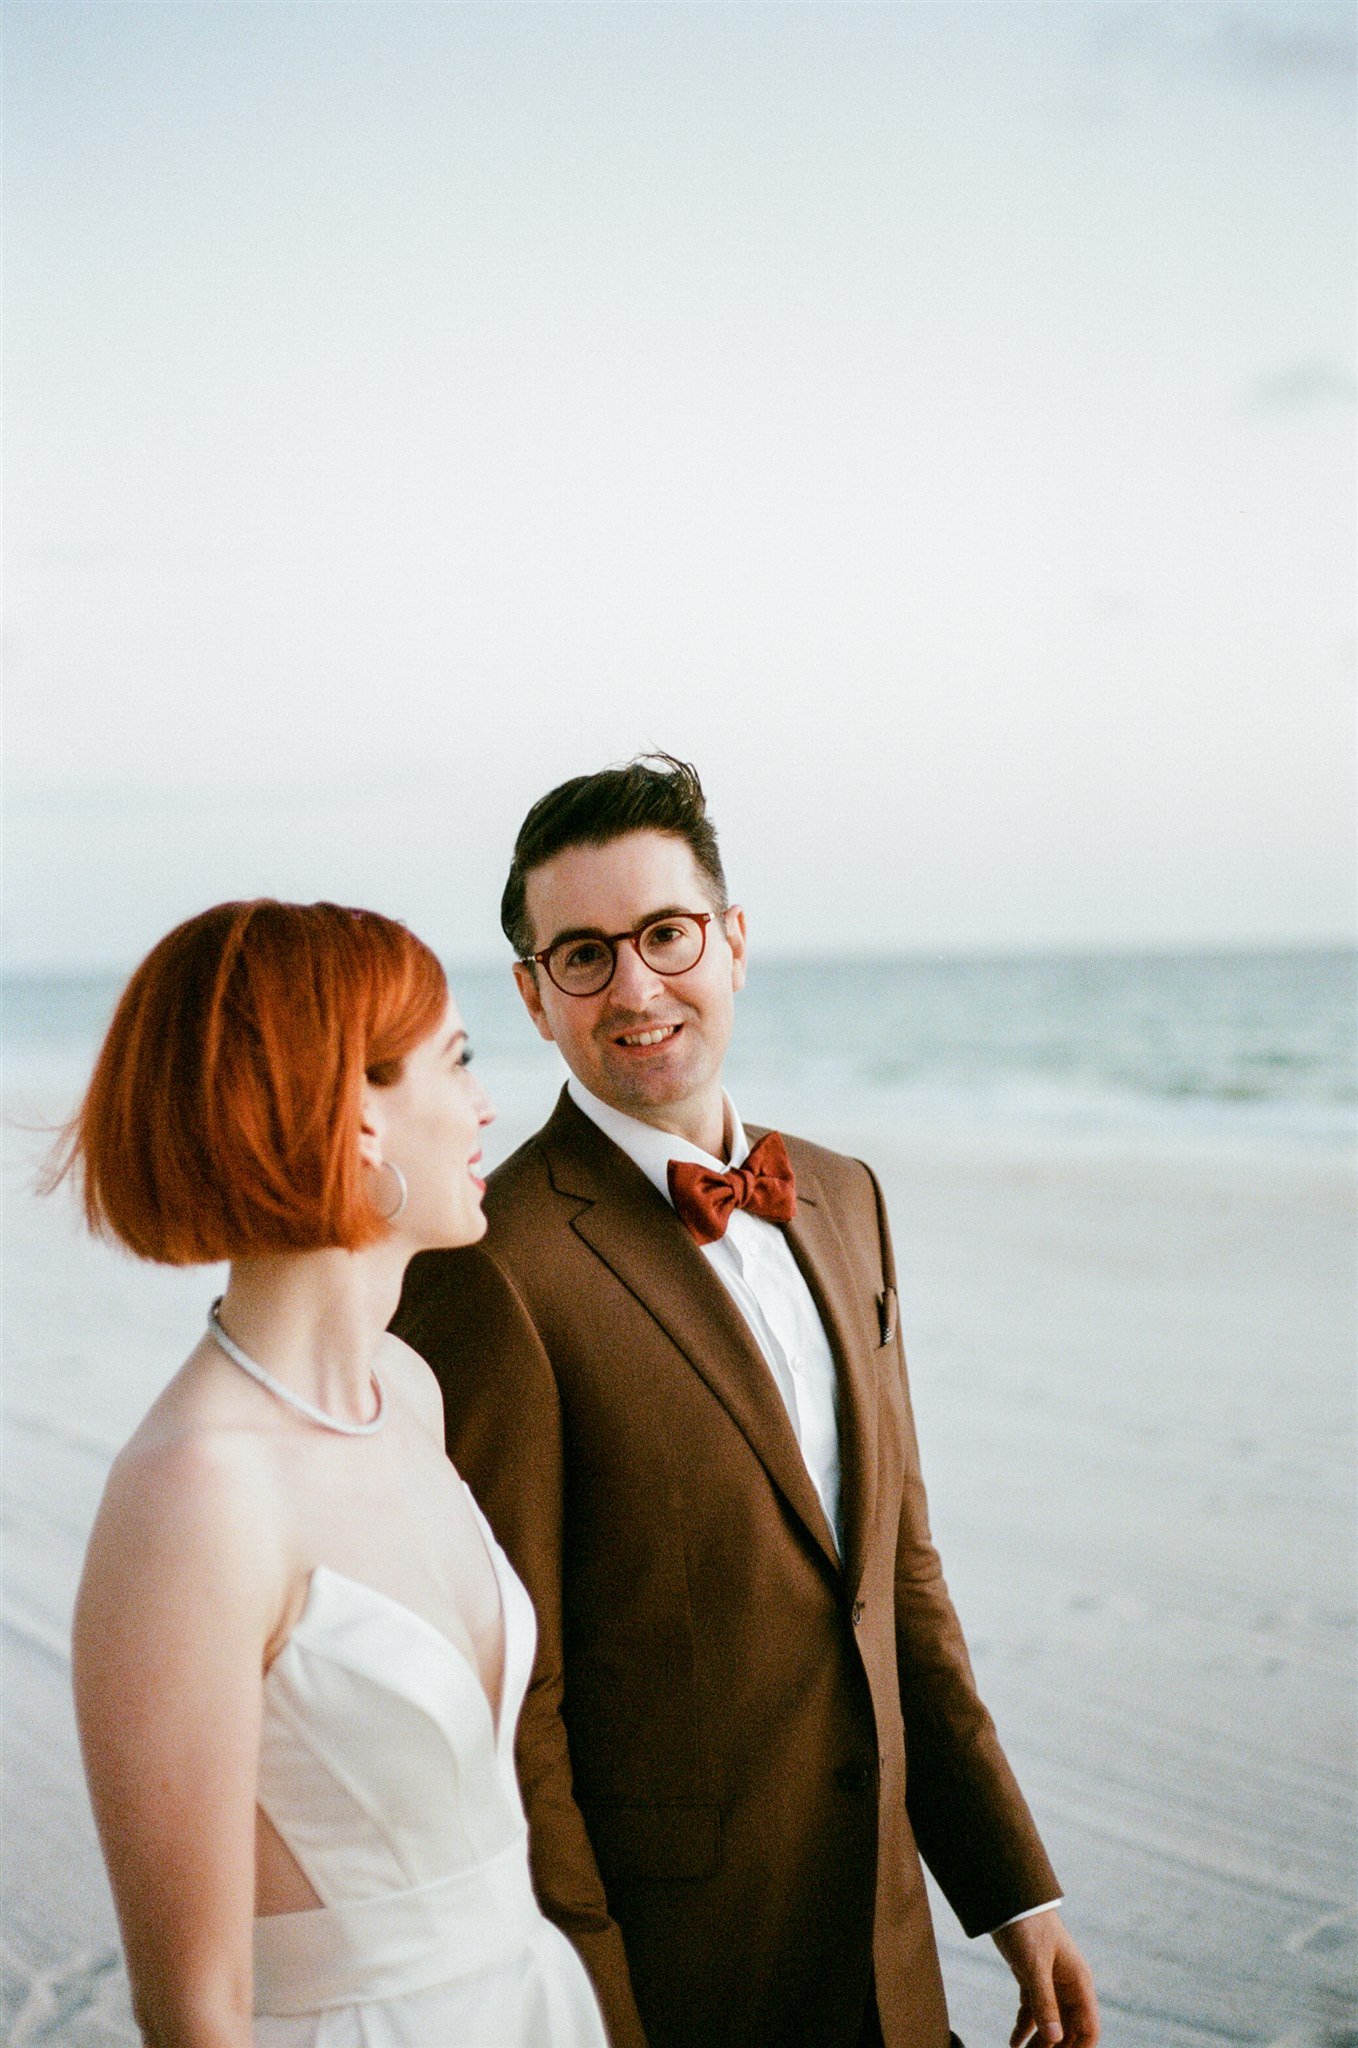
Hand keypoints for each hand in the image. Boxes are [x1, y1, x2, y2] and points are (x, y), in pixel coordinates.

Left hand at [991, 1910, 1099, 2046]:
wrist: (1008, 1898)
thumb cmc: (1028, 1926)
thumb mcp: (1034, 1965)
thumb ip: (1043, 2002)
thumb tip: (1054, 2040)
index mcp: (1078, 1983)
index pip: (1088, 2028)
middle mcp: (1067, 1986)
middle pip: (1068, 2031)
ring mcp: (1050, 1983)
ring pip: (1049, 2023)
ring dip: (1038, 2043)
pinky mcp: (1031, 1978)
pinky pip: (1031, 2010)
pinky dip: (1023, 2027)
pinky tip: (1013, 2042)